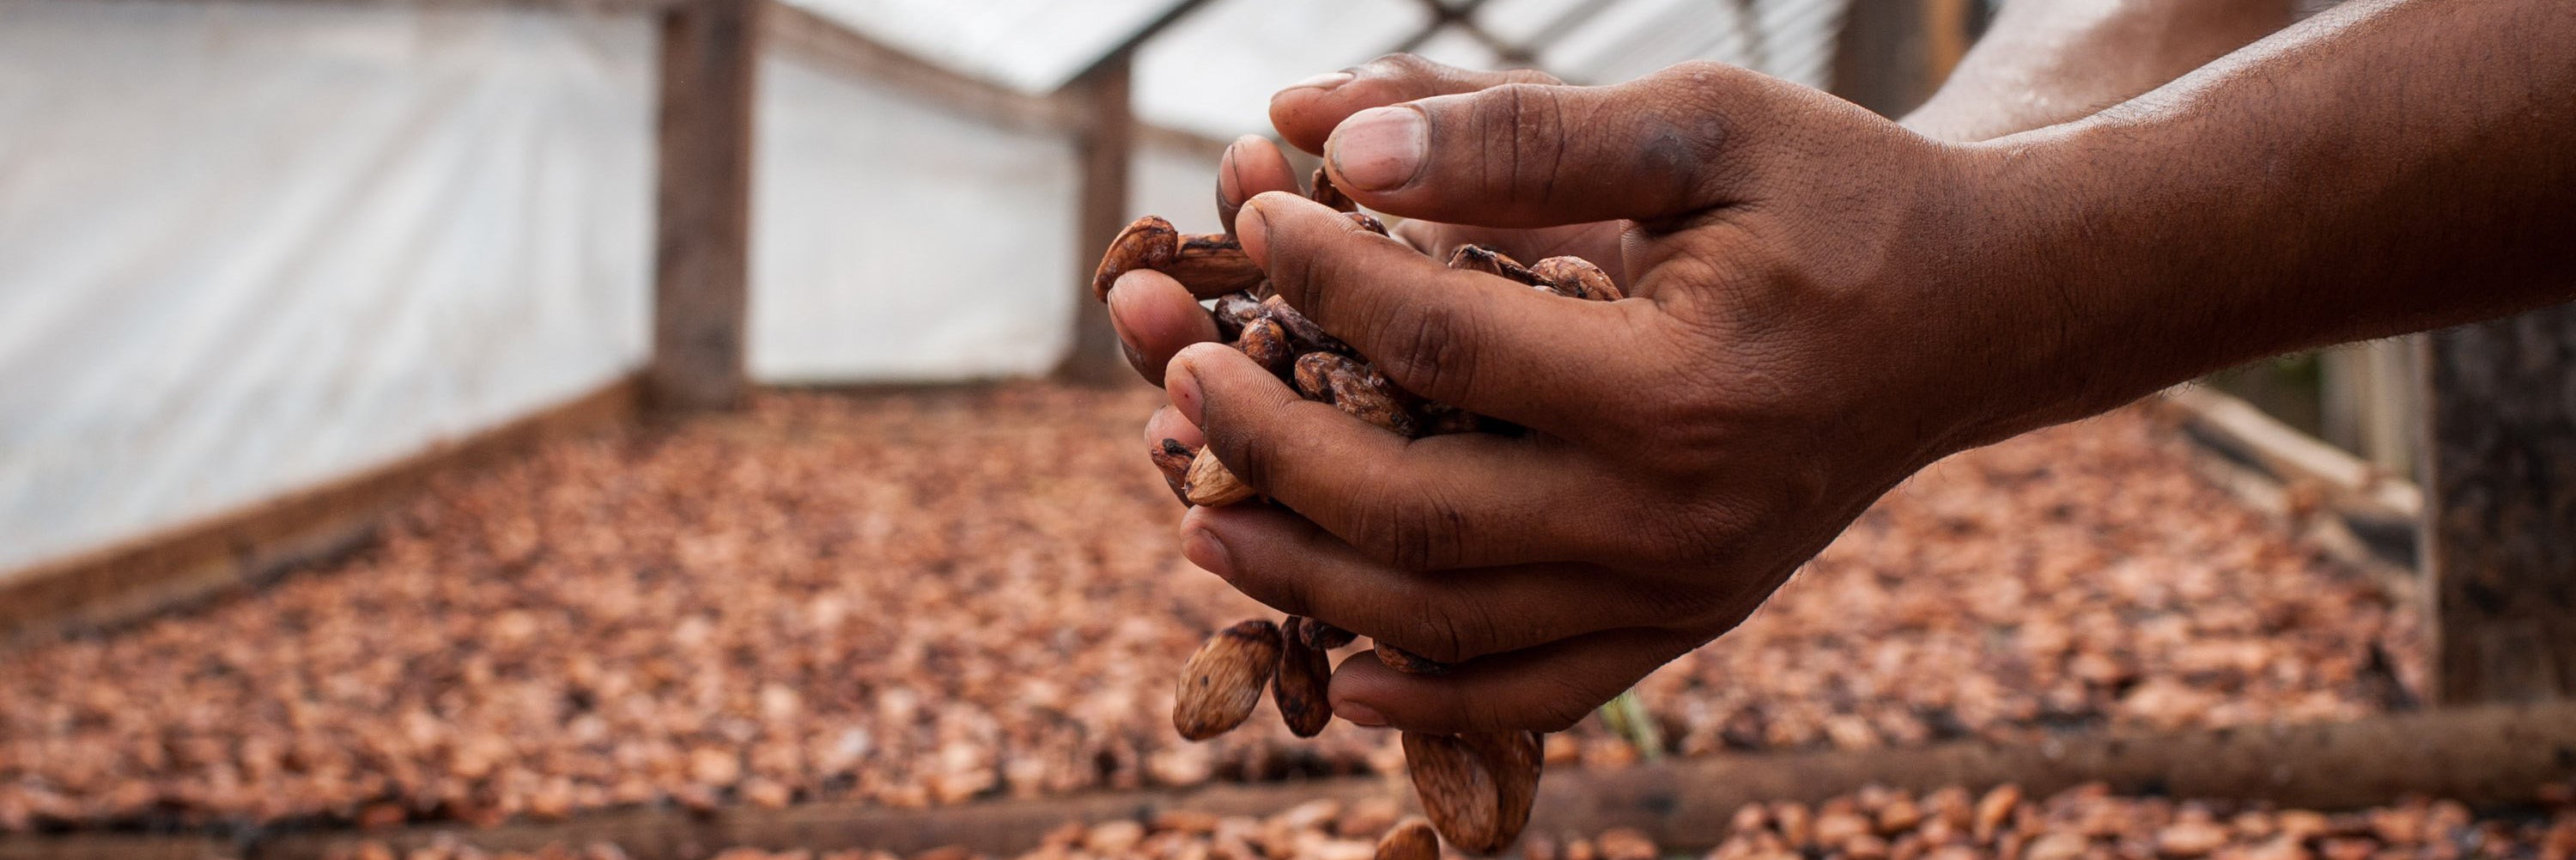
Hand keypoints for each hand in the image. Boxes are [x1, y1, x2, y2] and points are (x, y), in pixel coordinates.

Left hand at [1158, 62, 2059, 733]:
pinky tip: (1331, 665)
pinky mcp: (1684, 626)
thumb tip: (1321, 138)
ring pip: (1446, 620)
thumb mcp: (1698, 126)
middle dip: (1264, 441)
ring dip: (1302, 573)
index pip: (1439, 341)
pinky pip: (1531, 693)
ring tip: (1192, 515)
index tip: (1247, 212)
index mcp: (1678, 388)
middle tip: (1171, 376)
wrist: (1976, 316)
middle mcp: (1674, 520)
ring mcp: (1679, 592)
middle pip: (1413, 508)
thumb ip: (1515, 133)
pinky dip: (1423, 695)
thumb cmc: (1836, 199)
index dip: (1319, 276)